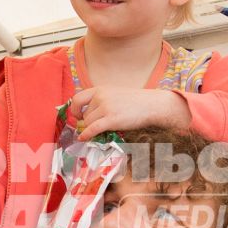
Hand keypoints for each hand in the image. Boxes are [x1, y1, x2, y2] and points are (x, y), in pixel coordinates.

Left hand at [67, 87, 188, 137]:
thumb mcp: (115, 94)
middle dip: (88, 122)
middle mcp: (101, 97)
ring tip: (100, 131)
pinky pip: (92, 129)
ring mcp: (105, 108)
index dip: (75, 109)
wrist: (152, 105)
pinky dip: (86, 135)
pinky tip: (83, 139)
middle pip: (85, 114)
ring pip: (88, 123)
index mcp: (100, 89)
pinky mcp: (111, 120)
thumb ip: (101, 100)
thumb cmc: (136, 101)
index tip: (78, 116)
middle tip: (95, 127)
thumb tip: (87, 115)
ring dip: (91, 129)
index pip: (77, 98)